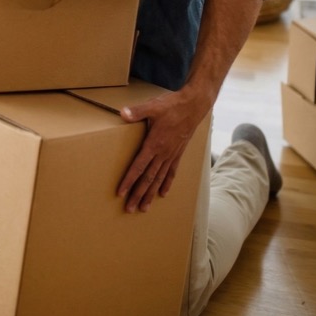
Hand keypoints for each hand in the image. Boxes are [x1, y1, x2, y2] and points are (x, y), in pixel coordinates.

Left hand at [117, 89, 205, 212]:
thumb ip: (137, 111)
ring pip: (159, 179)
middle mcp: (162, 153)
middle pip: (148, 178)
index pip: (139, 166)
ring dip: (151, 194)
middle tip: (129, 209)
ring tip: (144, 208)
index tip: (121, 193)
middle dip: (138, 194)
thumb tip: (122, 113)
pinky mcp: (178, 153)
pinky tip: (163, 193)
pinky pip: (172, 172)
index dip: (129, 180)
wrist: (194, 107)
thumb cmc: (172, 106)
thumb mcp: (153, 106)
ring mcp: (171, 155)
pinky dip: (167, 183)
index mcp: (154, 143)